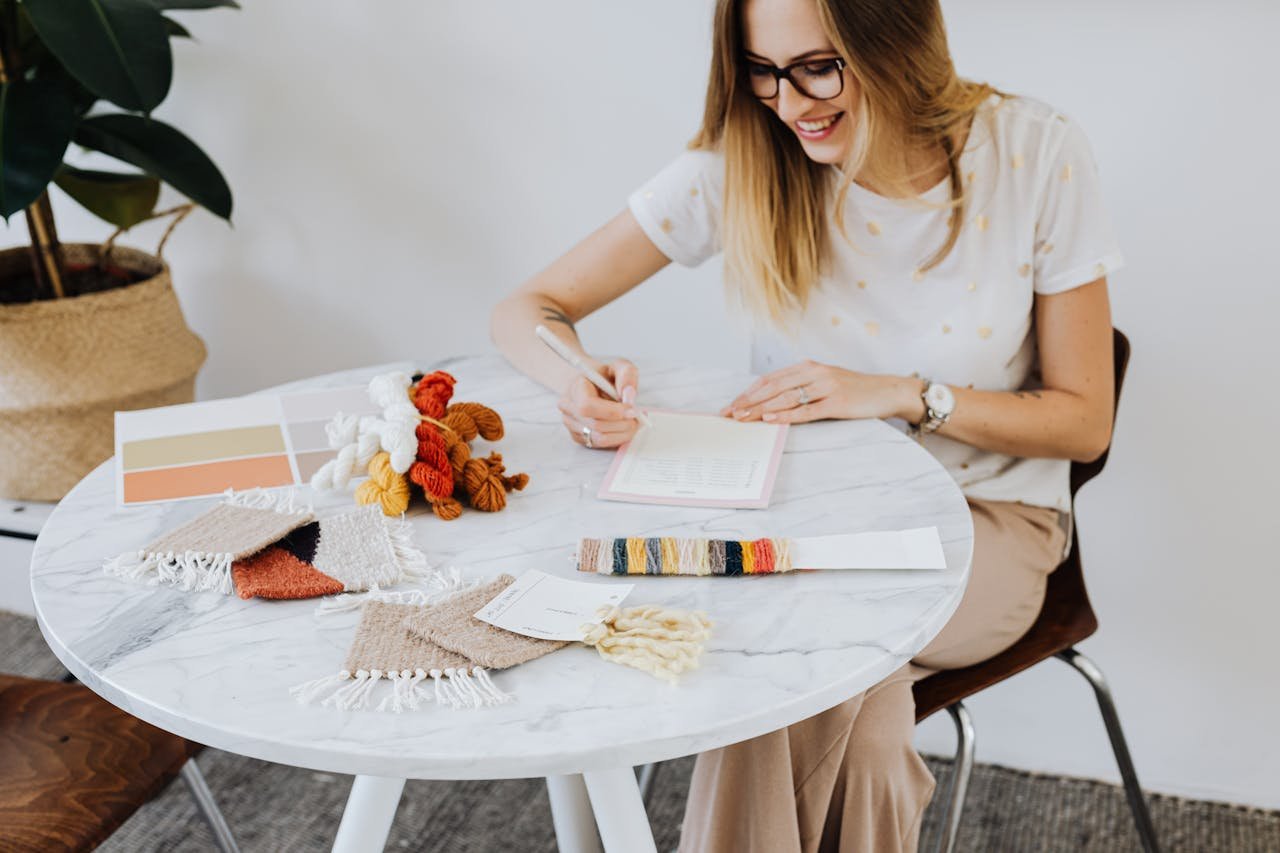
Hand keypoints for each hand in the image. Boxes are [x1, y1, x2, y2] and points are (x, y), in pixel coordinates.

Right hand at [558, 358, 641, 448]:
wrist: (591, 386)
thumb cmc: (605, 377)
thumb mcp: (619, 367)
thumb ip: (627, 374)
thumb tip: (629, 393)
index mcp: (575, 388)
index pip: (588, 406)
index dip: (612, 411)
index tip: (632, 410)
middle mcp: (568, 407)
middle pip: (596, 425)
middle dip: (622, 424)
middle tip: (638, 418)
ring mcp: (570, 424)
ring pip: (599, 438)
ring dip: (622, 433)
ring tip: (632, 423)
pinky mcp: (578, 437)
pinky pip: (600, 444)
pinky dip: (616, 438)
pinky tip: (622, 427)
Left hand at [719, 360, 921, 424]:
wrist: (888, 391)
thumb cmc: (854, 390)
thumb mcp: (825, 382)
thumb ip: (802, 387)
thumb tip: (771, 403)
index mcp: (808, 367)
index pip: (771, 379)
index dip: (749, 392)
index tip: (732, 405)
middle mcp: (815, 372)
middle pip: (773, 387)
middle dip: (749, 401)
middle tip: (729, 413)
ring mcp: (826, 386)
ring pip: (786, 397)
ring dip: (762, 409)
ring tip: (743, 417)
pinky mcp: (837, 402)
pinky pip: (807, 410)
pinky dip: (787, 415)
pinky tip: (771, 420)